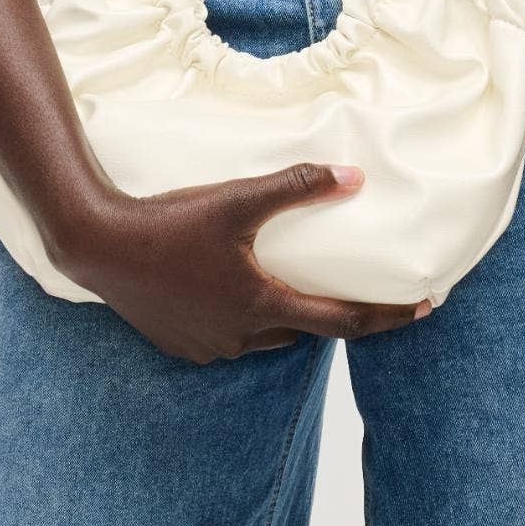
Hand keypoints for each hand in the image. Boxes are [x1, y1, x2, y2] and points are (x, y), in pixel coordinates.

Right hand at [50, 162, 432, 363]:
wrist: (99, 245)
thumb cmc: (171, 221)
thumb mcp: (237, 199)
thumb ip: (297, 186)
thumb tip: (353, 177)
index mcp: (263, 305)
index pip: (343, 322)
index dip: (388, 316)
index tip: (425, 307)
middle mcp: (241, 337)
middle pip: (303, 329)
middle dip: (331, 312)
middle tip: (351, 284)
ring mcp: (209, 348)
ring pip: (264, 334)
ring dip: (282, 313)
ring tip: (288, 279)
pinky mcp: (182, 346)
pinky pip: (228, 336)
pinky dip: (242, 317)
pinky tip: (231, 288)